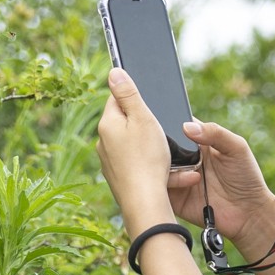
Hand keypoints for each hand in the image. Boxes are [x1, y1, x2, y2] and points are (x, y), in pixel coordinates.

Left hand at [96, 68, 180, 231]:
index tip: (150, 105)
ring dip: (155, 149)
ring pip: (136, 146)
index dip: (136, 98)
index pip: (116, 98)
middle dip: (148, 125)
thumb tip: (114, 72)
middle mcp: (104, 143)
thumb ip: (128, 93)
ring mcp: (110, 162)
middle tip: (164, 132)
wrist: (144, 202)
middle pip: (127, 122)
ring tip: (171, 159)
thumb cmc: (146, 159)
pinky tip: (171, 175)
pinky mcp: (120, 178)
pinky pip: (139, 165)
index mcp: (108, 124)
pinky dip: (155, 167)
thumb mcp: (142, 118)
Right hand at [164, 119, 274, 240]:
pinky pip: (157, 189)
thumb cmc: (246, 177)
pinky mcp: (173, 198)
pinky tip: (181, 184)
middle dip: (159, 146)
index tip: (161, 122)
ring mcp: (177, 179)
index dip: (166, 122)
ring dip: (164, 166)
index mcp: (197, 143)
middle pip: (160, 147)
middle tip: (166, 147)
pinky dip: (161, 184)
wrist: (248, 213)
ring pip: (155, 167)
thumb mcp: (236, 148)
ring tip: (188, 173)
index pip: (175, 126)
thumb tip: (186, 126)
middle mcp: (183, 159)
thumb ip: (215, 133)